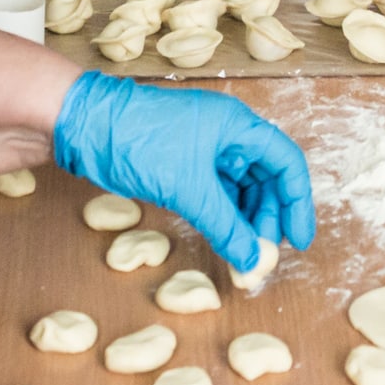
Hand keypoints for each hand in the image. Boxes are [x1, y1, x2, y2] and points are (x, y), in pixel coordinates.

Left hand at [52, 70, 314, 272]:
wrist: (86, 126)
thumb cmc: (139, 140)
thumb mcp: (188, 187)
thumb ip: (224, 225)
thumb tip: (251, 260)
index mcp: (237, 125)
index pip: (285, 161)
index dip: (296, 201)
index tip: (298, 240)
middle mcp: (227, 133)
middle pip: (266, 177)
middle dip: (269, 216)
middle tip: (263, 253)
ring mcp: (206, 147)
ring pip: (242, 187)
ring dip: (246, 219)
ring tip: (244, 252)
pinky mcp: (184, 162)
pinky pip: (217, 191)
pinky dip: (224, 215)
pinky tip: (225, 238)